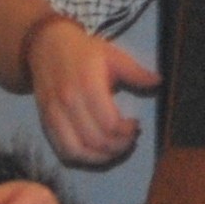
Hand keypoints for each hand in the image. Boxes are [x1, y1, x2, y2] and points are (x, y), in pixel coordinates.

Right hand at [27, 21, 161, 165]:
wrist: (46, 46)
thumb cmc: (84, 51)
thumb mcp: (113, 56)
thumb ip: (136, 72)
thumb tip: (159, 82)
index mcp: (88, 86)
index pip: (110, 124)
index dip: (127, 132)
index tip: (136, 125)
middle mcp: (69, 103)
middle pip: (96, 141)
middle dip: (119, 146)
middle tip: (129, 138)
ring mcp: (54, 115)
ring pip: (78, 152)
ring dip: (101, 157)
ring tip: (115, 148)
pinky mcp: (45, 122)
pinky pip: (62, 151)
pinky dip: (81, 158)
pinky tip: (96, 151)